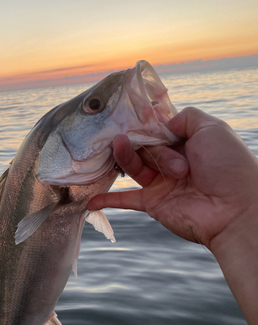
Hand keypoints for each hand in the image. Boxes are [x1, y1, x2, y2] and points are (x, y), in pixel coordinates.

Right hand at [88, 107, 257, 251]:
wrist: (234, 210)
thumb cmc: (228, 166)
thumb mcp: (211, 128)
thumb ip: (185, 117)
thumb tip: (162, 122)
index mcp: (187, 144)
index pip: (157, 130)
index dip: (145, 124)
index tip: (129, 115)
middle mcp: (172, 162)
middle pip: (144, 146)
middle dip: (148, 145)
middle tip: (159, 153)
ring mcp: (162, 183)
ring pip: (134, 166)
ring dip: (125, 156)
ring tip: (119, 146)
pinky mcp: (154, 204)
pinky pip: (126, 200)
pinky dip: (108, 201)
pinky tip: (91, 201)